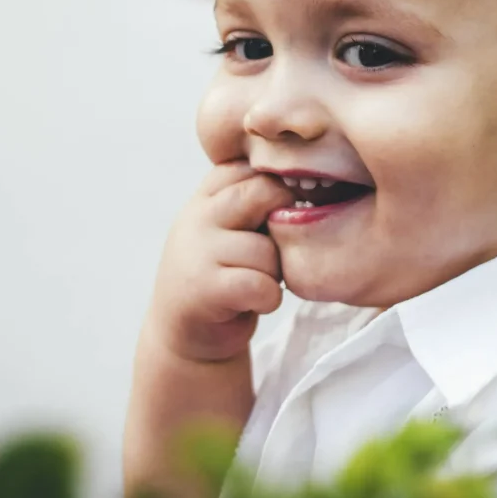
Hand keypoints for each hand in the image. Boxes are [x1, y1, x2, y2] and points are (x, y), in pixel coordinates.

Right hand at [145, 160, 295, 362]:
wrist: (186, 331)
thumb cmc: (226, 269)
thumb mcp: (233, 223)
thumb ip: (257, 197)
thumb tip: (310, 178)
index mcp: (208, 193)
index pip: (257, 166)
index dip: (282, 188)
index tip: (284, 212)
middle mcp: (197, 215)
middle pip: (264, 193)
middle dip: (284, 222)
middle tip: (275, 248)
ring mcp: (198, 250)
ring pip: (267, 247)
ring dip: (275, 270)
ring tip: (257, 278)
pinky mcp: (205, 288)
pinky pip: (261, 284)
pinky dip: (268, 298)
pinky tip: (253, 301)